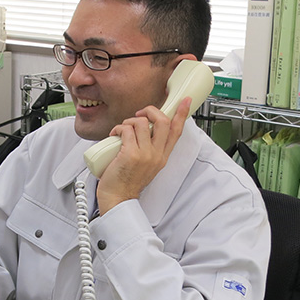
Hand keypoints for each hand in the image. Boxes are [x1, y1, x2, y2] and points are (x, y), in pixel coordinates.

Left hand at [96, 96, 191, 214]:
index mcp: (162, 157)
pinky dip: (118, 128)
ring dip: (129, 121)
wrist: (118, 198)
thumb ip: (149, 149)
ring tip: (122, 129)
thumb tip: (143, 129)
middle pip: (163, 121)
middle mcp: (156, 155)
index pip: (177, 132)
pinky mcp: (131, 154)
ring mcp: (145, 154)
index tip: (184, 101)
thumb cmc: (127, 182)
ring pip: (142, 123)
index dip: (182, 114)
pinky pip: (126, 130)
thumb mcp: (146, 165)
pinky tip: (114, 135)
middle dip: (151, 110)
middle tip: (140, 114)